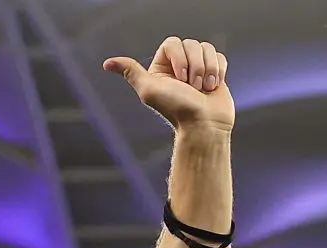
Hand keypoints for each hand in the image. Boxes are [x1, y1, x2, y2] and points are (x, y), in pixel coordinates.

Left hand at [104, 36, 232, 132]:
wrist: (204, 125)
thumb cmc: (177, 109)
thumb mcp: (149, 90)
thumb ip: (131, 72)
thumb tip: (107, 64)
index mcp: (162, 68)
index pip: (173, 43)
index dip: (180, 58)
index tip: (180, 79)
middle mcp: (179, 66)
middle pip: (191, 44)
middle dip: (195, 66)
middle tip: (192, 87)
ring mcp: (197, 68)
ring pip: (206, 49)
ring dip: (207, 70)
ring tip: (203, 89)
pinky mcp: (214, 72)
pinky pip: (219, 56)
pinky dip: (218, 71)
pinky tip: (212, 87)